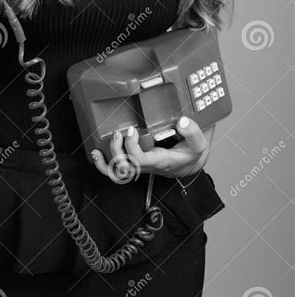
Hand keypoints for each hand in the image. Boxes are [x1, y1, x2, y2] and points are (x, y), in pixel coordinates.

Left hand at [91, 117, 213, 183]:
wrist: (191, 163)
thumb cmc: (192, 153)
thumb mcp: (199, 143)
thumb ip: (192, 131)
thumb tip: (181, 121)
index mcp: (160, 161)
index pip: (140, 160)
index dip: (131, 146)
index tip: (132, 130)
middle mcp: (148, 166)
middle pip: (125, 168)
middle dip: (116, 151)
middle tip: (118, 133)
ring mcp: (141, 166)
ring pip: (118, 174)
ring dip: (105, 164)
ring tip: (97, 150)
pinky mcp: (136, 163)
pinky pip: (118, 170)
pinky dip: (105, 165)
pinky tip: (98, 155)